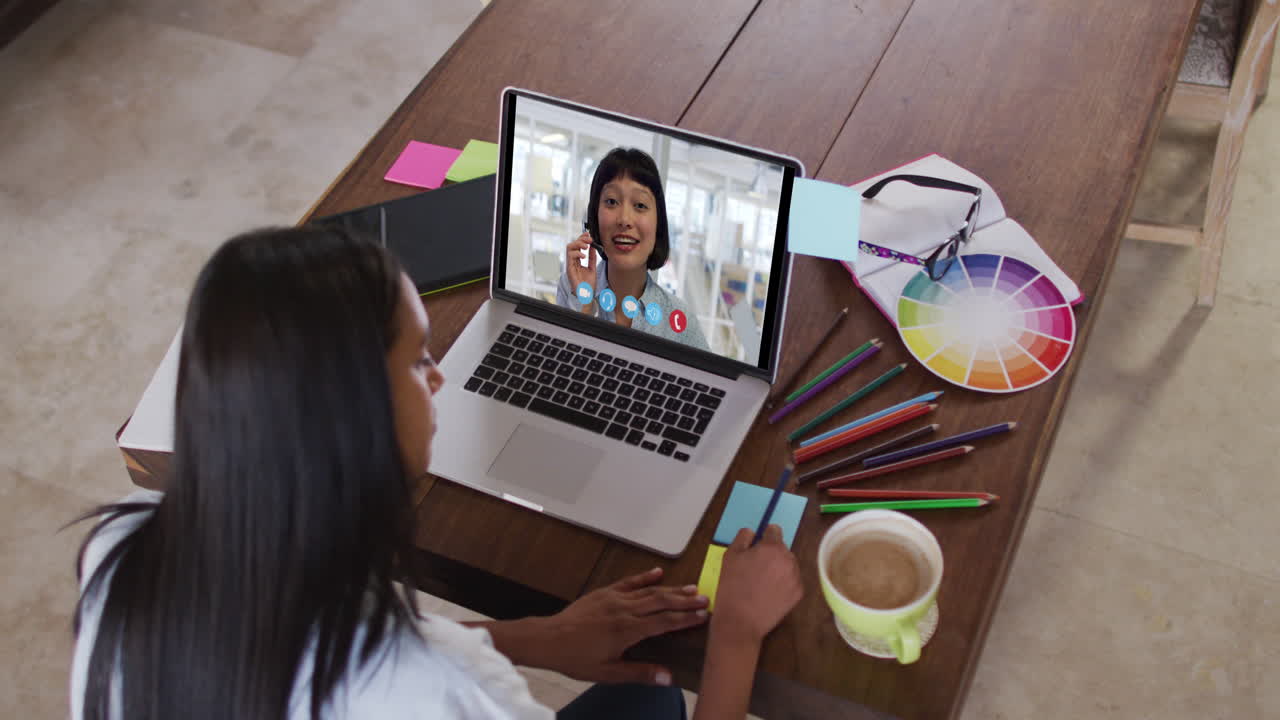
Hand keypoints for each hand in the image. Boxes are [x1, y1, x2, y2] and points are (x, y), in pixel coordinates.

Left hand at [528, 567, 707, 684]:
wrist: (548, 639)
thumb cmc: (576, 658)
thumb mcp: (608, 673)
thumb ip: (639, 673)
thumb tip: (667, 677)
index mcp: (628, 630)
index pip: (664, 621)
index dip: (686, 618)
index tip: (704, 615)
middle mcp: (624, 610)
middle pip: (662, 601)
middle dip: (685, 600)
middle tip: (706, 599)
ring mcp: (614, 598)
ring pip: (649, 591)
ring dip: (671, 589)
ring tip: (692, 587)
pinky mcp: (604, 593)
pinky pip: (629, 582)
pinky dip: (645, 577)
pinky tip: (658, 573)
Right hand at [565, 232, 597, 298]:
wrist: (587, 295)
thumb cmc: (588, 284)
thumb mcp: (592, 267)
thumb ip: (592, 257)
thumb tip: (593, 247)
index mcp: (577, 260)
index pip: (577, 246)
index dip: (582, 238)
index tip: (588, 234)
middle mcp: (572, 261)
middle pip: (572, 244)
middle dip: (581, 239)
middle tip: (589, 239)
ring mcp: (570, 264)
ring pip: (569, 248)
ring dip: (578, 244)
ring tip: (586, 246)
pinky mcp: (569, 269)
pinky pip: (570, 257)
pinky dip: (577, 253)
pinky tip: (584, 255)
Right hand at [711, 526, 802, 643]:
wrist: (740, 621)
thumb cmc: (732, 587)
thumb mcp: (730, 556)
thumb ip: (742, 538)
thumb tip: (752, 532)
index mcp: (772, 547)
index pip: (774, 530)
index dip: (764, 536)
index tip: (758, 545)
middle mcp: (788, 560)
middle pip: (782, 548)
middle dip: (771, 554)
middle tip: (756, 568)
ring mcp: (796, 577)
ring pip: (788, 564)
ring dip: (779, 567)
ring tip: (762, 582)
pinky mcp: (798, 594)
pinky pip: (792, 580)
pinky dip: (784, 583)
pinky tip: (769, 592)